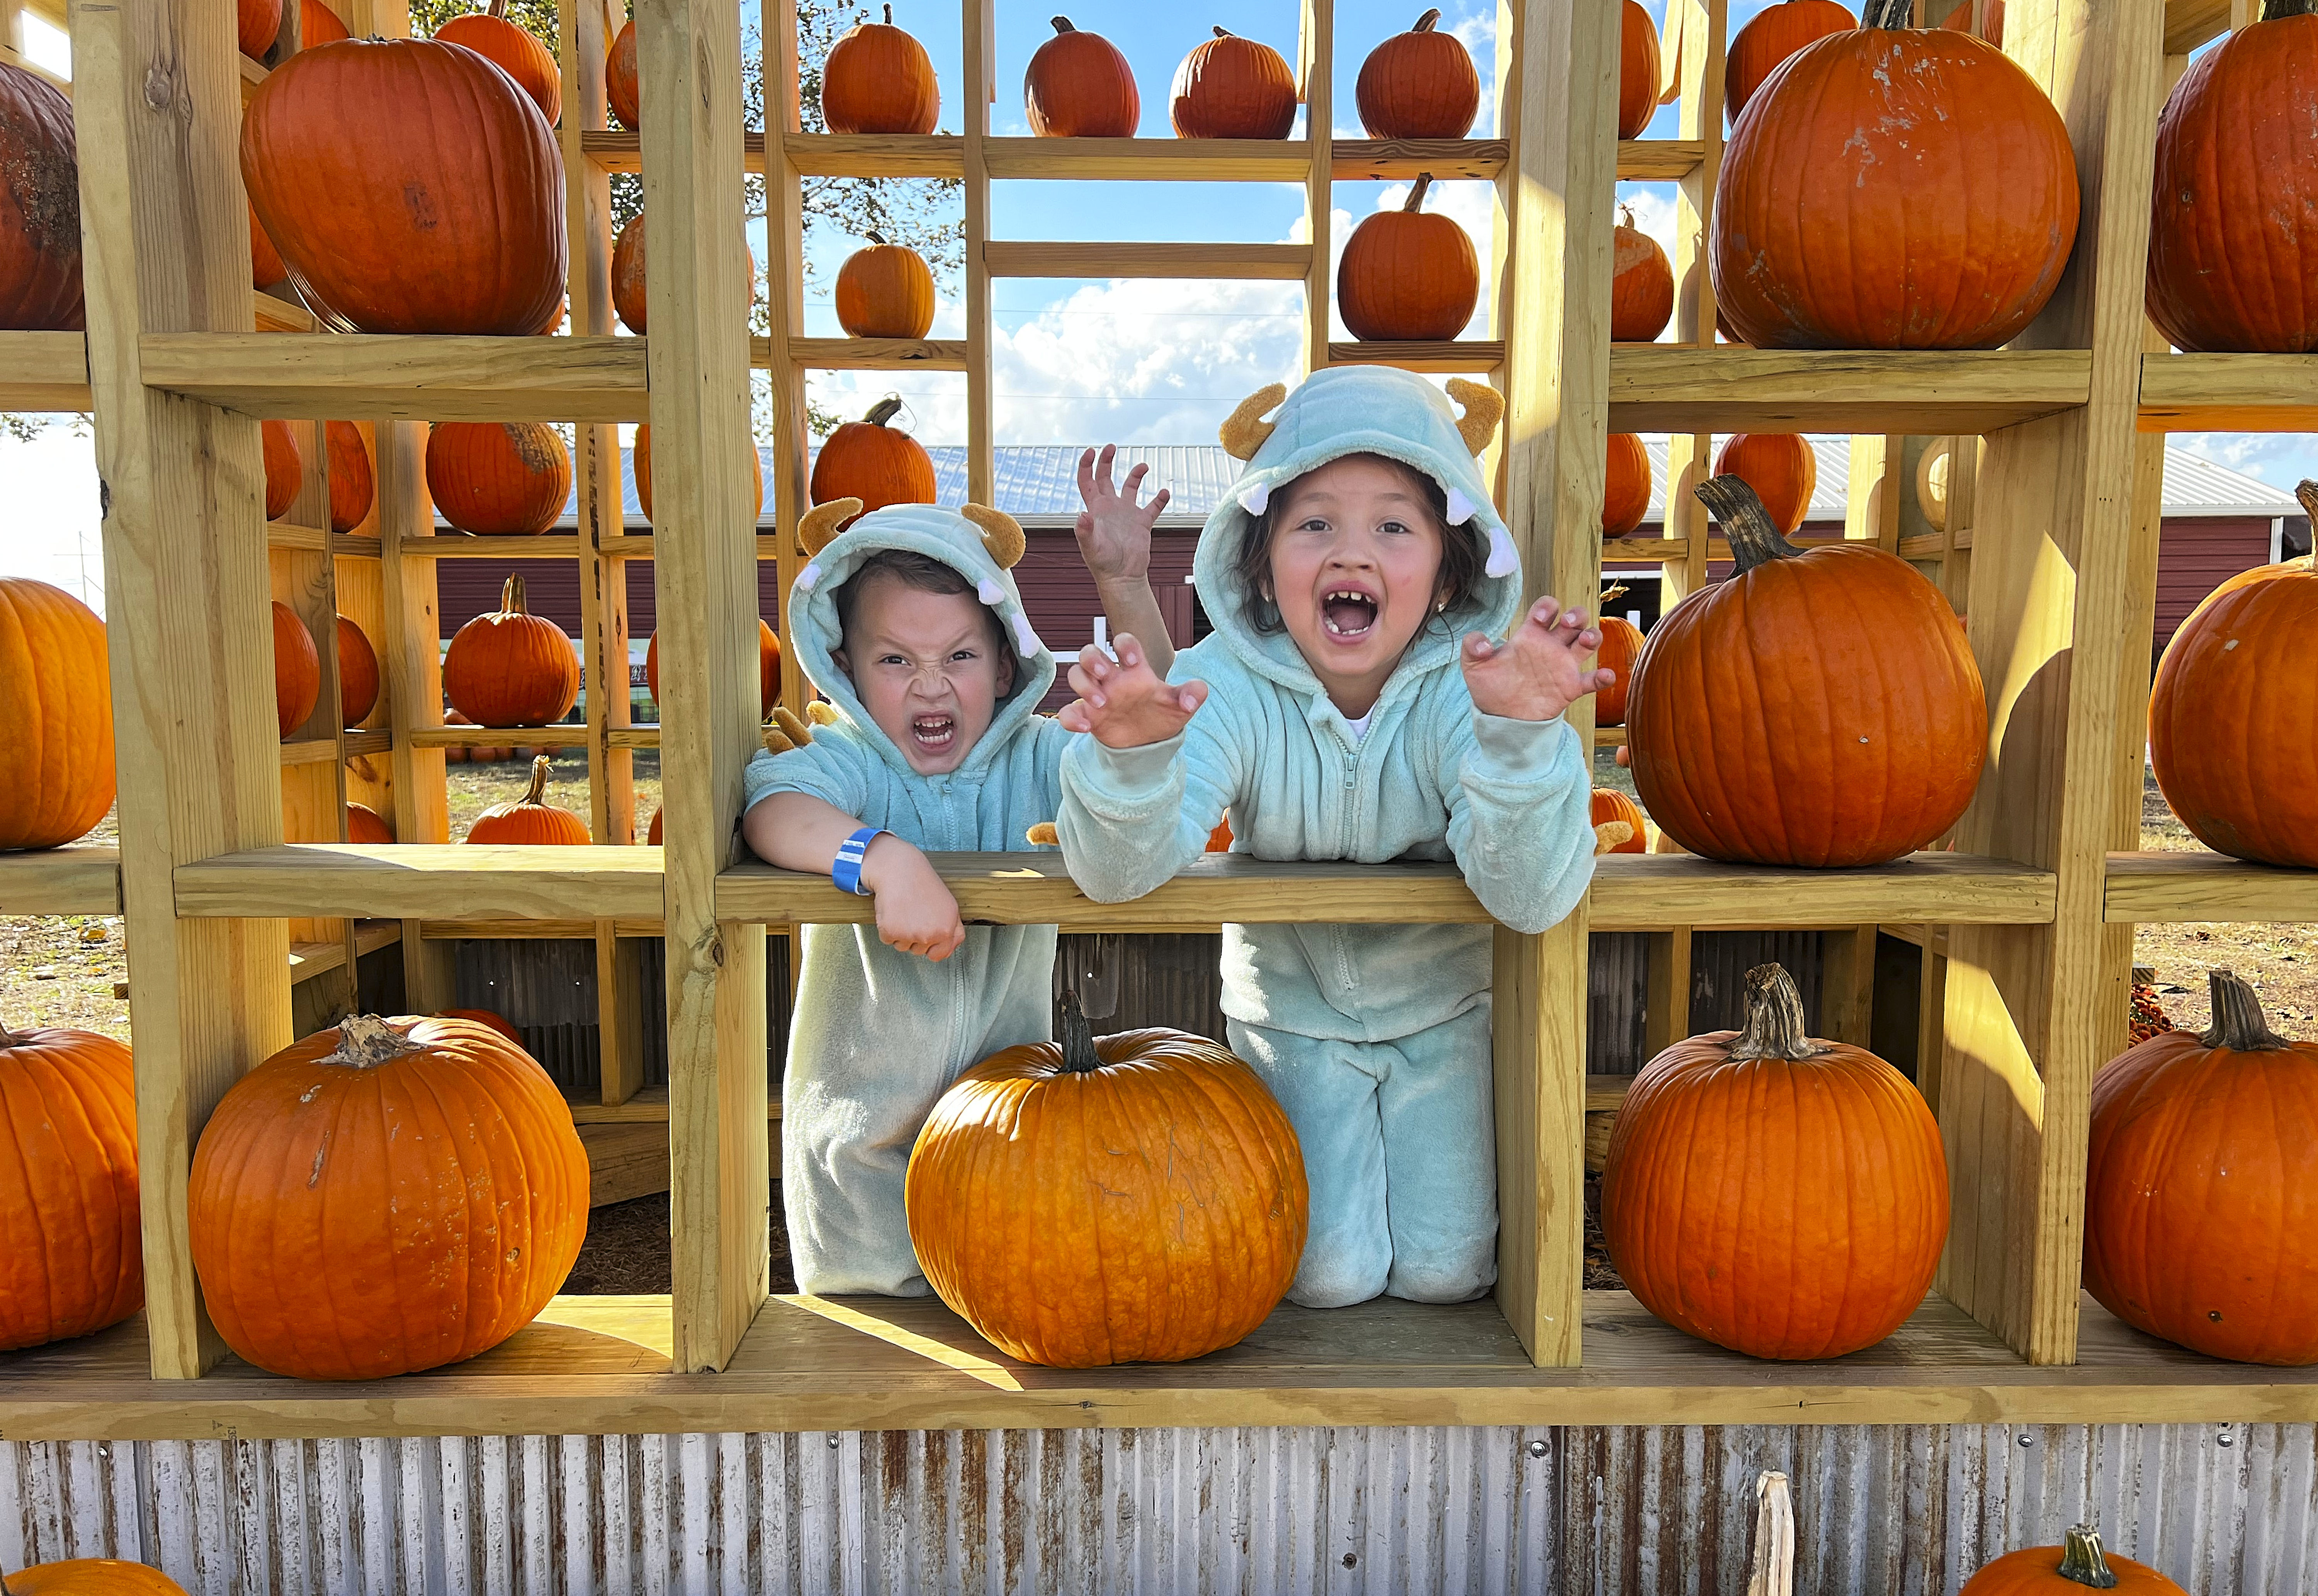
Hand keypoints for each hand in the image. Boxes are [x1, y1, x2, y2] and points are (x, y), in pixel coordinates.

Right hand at [859, 835, 966, 960]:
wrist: (899, 869)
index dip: (931, 946)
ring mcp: (910, 934)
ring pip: (902, 946)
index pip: (940, 954)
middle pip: (918, 951)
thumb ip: (954, 930)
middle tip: (914, 913)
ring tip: (904, 910)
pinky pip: (887, 939)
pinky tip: (893, 911)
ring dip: (900, 932)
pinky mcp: (891, 931)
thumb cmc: (922, 883)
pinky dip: (886, 927)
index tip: (926, 935)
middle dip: (915, 936)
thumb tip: (950, 948)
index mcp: (947, 928)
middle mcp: (930, 934)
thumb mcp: (949, 905)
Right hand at [1056, 631, 1207, 746]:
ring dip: (1084, 686)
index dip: (1123, 645)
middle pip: (1090, 653)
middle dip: (1092, 658)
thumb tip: (1194, 697)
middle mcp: (1111, 678)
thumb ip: (1192, 695)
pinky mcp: (1086, 716)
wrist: (1148, 744)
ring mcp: (1096, 695)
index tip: (1129, 660)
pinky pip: (1068, 711)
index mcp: (1134, 670)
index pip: (1124, 643)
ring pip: (1076, 675)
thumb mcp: (1180, 706)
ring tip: (1101, 704)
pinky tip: (1086, 728)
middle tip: (1104, 673)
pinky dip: (1071, 718)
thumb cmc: (1160, 716)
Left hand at [1073, 444, 1169, 585]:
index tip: (1092, 451)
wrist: (1122, 578)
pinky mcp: (1142, 523)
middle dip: (1106, 460)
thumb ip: (1086, 530)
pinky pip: (1153, 507)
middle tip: (1112, 447)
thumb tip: (1082, 515)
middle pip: (1105, 477)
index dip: (1086, 465)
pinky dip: (1160, 499)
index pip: (1086, 481)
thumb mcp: (1091, 547)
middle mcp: (1110, 507)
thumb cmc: (1103, 565)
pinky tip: (1164, 492)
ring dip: (1136, 475)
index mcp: (1095, 509)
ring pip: (1130, 487)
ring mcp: (1126, 514)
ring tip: (1144, 466)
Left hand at [1461, 597, 1617, 721]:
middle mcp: (1551, 646)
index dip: (1547, 607)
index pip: (1546, 608)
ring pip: (1588, 641)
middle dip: (1576, 614)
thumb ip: (1473, 648)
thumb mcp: (1474, 667)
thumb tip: (1481, 643)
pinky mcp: (1571, 687)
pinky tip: (1605, 676)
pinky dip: (1603, 677)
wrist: (1501, 718)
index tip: (1540, 618)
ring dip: (1592, 636)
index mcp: (1531, 635)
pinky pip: (1592, 679)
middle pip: (1574, 619)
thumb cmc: (1490, 687)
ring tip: (1585, 640)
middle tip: (1568, 622)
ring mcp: (1563, 666)